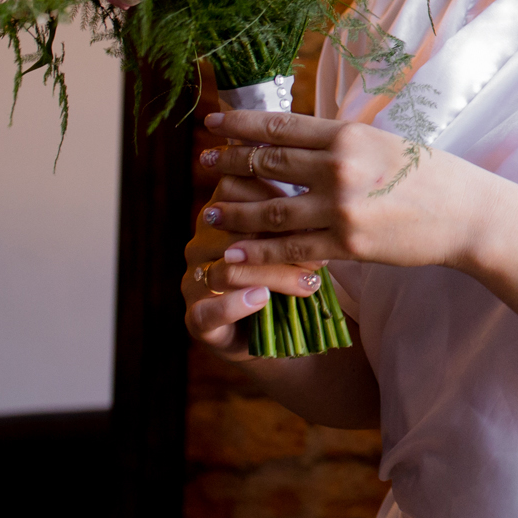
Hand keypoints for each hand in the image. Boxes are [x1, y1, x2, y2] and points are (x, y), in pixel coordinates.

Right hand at [182, 172, 327, 359]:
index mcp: (220, 212)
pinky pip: (208, 311)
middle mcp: (200, 242)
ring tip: (308, 282)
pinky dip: (236, 305)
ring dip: (272, 274)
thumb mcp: (292, 237)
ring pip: (227, 270)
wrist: (274, 331)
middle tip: (321, 254)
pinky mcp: (195, 319)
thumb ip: (296, 215)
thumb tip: (324, 197)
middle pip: (232, 229)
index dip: (271, 195)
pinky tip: (263, 299)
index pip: (232, 187)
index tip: (310, 209)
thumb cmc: (287, 270)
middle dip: (280, 240)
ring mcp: (193, 280)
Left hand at [197, 109, 497, 274]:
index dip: (240, 125)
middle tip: (202, 164)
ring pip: (271, 210)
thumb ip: (344, 143)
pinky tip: (234, 257)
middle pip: (268, 162)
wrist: (468, 213)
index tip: (212, 123)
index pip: (281, 125)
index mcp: (348, 134)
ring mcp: (342, 206)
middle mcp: (339, 166)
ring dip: (235, 213)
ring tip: (210, 215)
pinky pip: (292, 250)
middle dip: (228, 164)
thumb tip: (305, 139)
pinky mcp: (349, 244)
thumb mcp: (385, 142)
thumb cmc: (431, 175)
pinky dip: (258, 255)